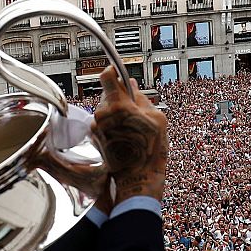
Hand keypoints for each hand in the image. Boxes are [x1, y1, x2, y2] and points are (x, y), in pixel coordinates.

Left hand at [95, 66, 167, 203]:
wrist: (137, 178)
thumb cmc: (150, 151)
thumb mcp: (156, 120)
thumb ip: (141, 99)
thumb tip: (131, 84)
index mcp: (119, 106)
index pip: (107, 77)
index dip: (112, 72)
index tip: (117, 73)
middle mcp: (103, 114)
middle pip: (108, 94)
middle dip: (118, 98)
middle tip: (133, 112)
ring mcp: (96, 126)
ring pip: (104, 108)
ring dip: (114, 113)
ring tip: (129, 128)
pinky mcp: (93, 136)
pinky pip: (102, 122)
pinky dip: (110, 125)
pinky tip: (122, 136)